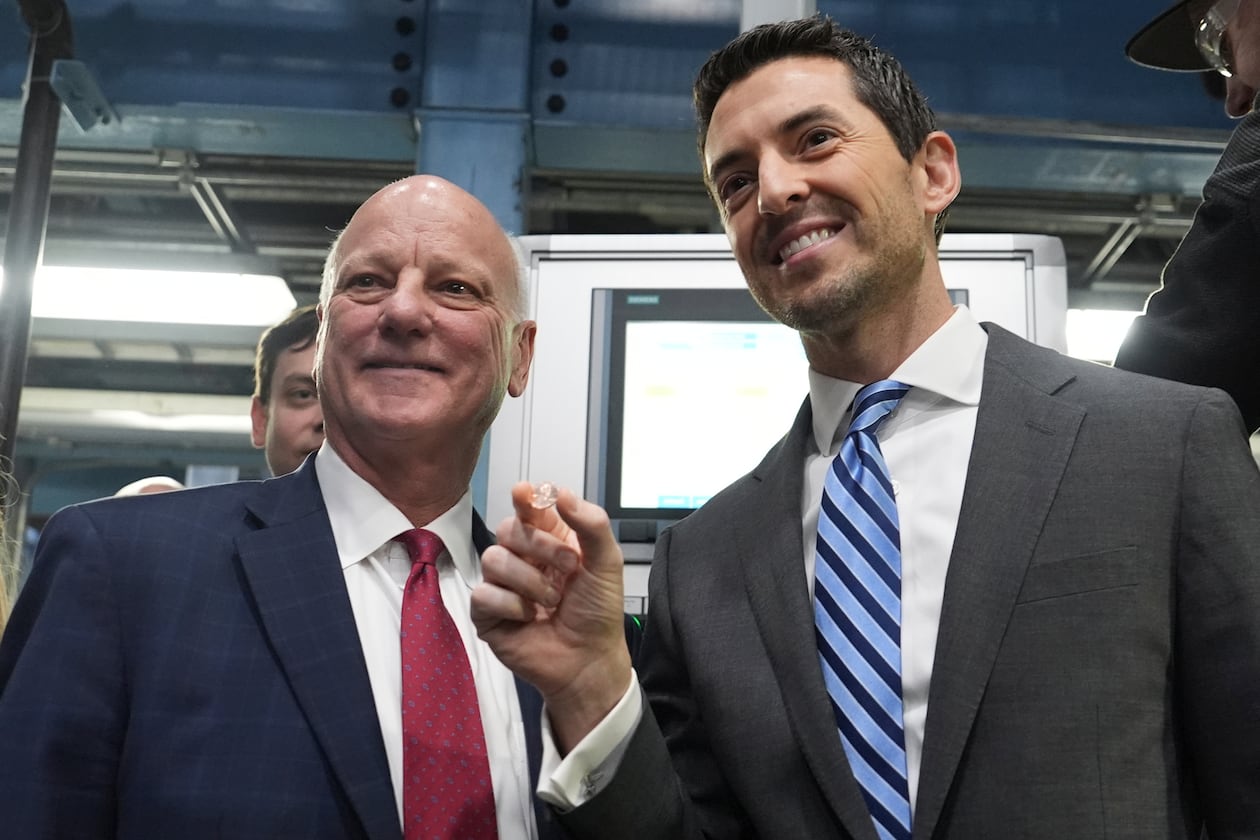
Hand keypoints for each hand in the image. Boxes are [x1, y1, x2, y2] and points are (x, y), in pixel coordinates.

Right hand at [472, 482, 631, 751]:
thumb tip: (562, 493)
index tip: (525, 493)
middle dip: (541, 547)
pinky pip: (484, 593)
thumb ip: (591, 524)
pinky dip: (513, 606)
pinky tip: (530, 618)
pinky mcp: (487, 612)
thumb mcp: (606, 563)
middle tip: (569, 569)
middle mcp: (522, 557)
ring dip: (530, 581)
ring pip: (493, 558)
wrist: (589, 659)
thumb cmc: (597, 612)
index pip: (529, 508)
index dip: (525, 498)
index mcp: (550, 539)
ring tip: (552, 602)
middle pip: (507, 528)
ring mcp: (502, 584)